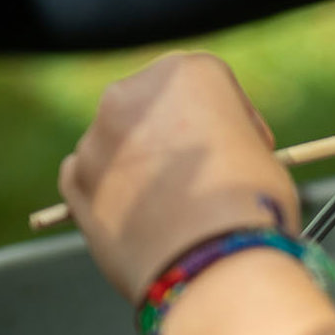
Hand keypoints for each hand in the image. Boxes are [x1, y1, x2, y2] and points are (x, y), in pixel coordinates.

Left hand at [59, 52, 298, 300]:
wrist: (213, 261)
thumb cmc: (251, 206)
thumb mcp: (258, 158)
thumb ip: (230, 143)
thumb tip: (222, 158)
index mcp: (189, 73)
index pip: (207, 83)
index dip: (229, 116)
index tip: (242, 144)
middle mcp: (134, 94)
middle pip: (154, 106)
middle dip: (175, 134)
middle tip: (199, 172)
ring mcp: (97, 138)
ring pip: (120, 142)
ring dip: (140, 164)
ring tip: (172, 209)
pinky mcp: (76, 182)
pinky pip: (90, 176)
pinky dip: (109, 192)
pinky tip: (138, 219)